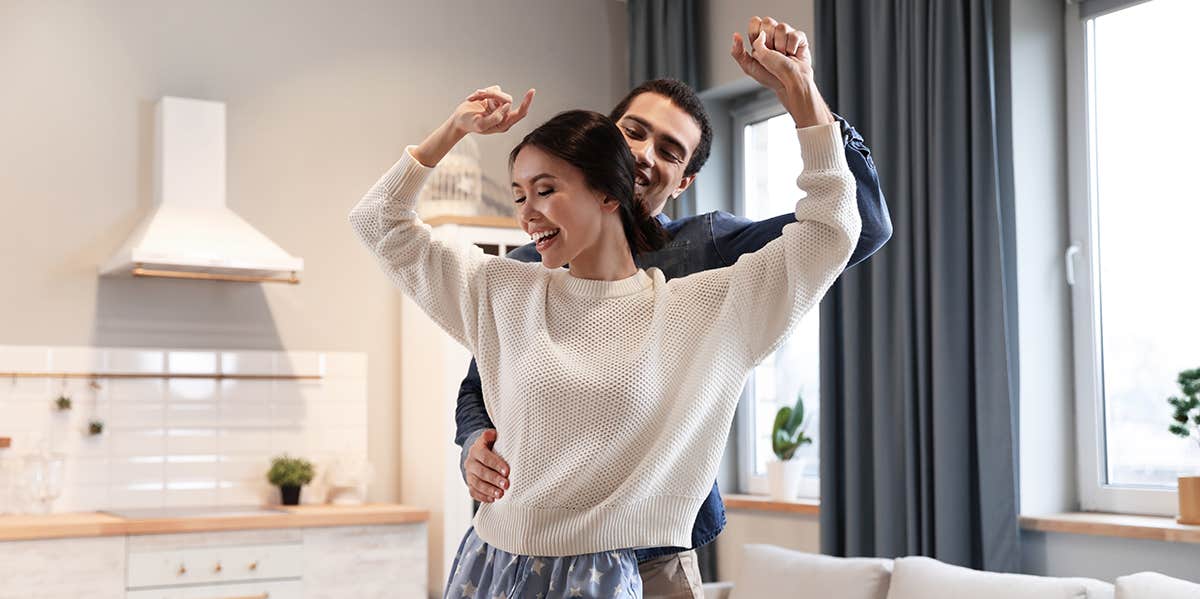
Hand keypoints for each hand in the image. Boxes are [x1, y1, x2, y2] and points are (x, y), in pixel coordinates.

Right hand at [413, 86, 535, 166]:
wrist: (459, 119)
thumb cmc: (469, 124)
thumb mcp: (481, 124)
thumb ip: (495, 118)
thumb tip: (507, 106)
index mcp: (504, 123)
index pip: (520, 113)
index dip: (526, 102)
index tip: (531, 91)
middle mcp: (504, 114)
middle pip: (507, 100)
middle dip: (493, 95)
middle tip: (480, 94)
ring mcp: (499, 105)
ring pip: (499, 93)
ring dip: (485, 93)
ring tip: (474, 98)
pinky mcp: (493, 97)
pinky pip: (493, 89)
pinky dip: (481, 92)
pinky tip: (474, 98)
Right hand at [465, 429, 509, 502]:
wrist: (477, 455)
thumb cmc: (490, 446)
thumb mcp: (490, 438)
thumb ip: (491, 436)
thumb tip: (493, 434)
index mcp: (476, 450)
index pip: (485, 457)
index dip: (496, 464)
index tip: (507, 471)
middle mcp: (470, 462)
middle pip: (481, 472)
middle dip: (494, 479)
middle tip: (506, 485)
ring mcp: (469, 475)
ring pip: (477, 484)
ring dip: (489, 490)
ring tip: (500, 495)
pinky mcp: (470, 485)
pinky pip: (474, 492)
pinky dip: (483, 497)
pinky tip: (493, 499)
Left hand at [730, 17, 833, 127]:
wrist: (789, 83)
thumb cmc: (771, 78)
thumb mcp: (749, 67)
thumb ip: (738, 52)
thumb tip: (736, 35)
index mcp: (759, 40)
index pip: (755, 22)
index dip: (756, 33)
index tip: (760, 47)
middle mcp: (772, 36)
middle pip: (768, 22)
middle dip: (769, 41)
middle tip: (772, 53)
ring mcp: (786, 36)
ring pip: (782, 27)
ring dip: (781, 46)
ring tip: (783, 56)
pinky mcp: (799, 38)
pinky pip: (795, 34)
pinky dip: (792, 48)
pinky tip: (792, 55)